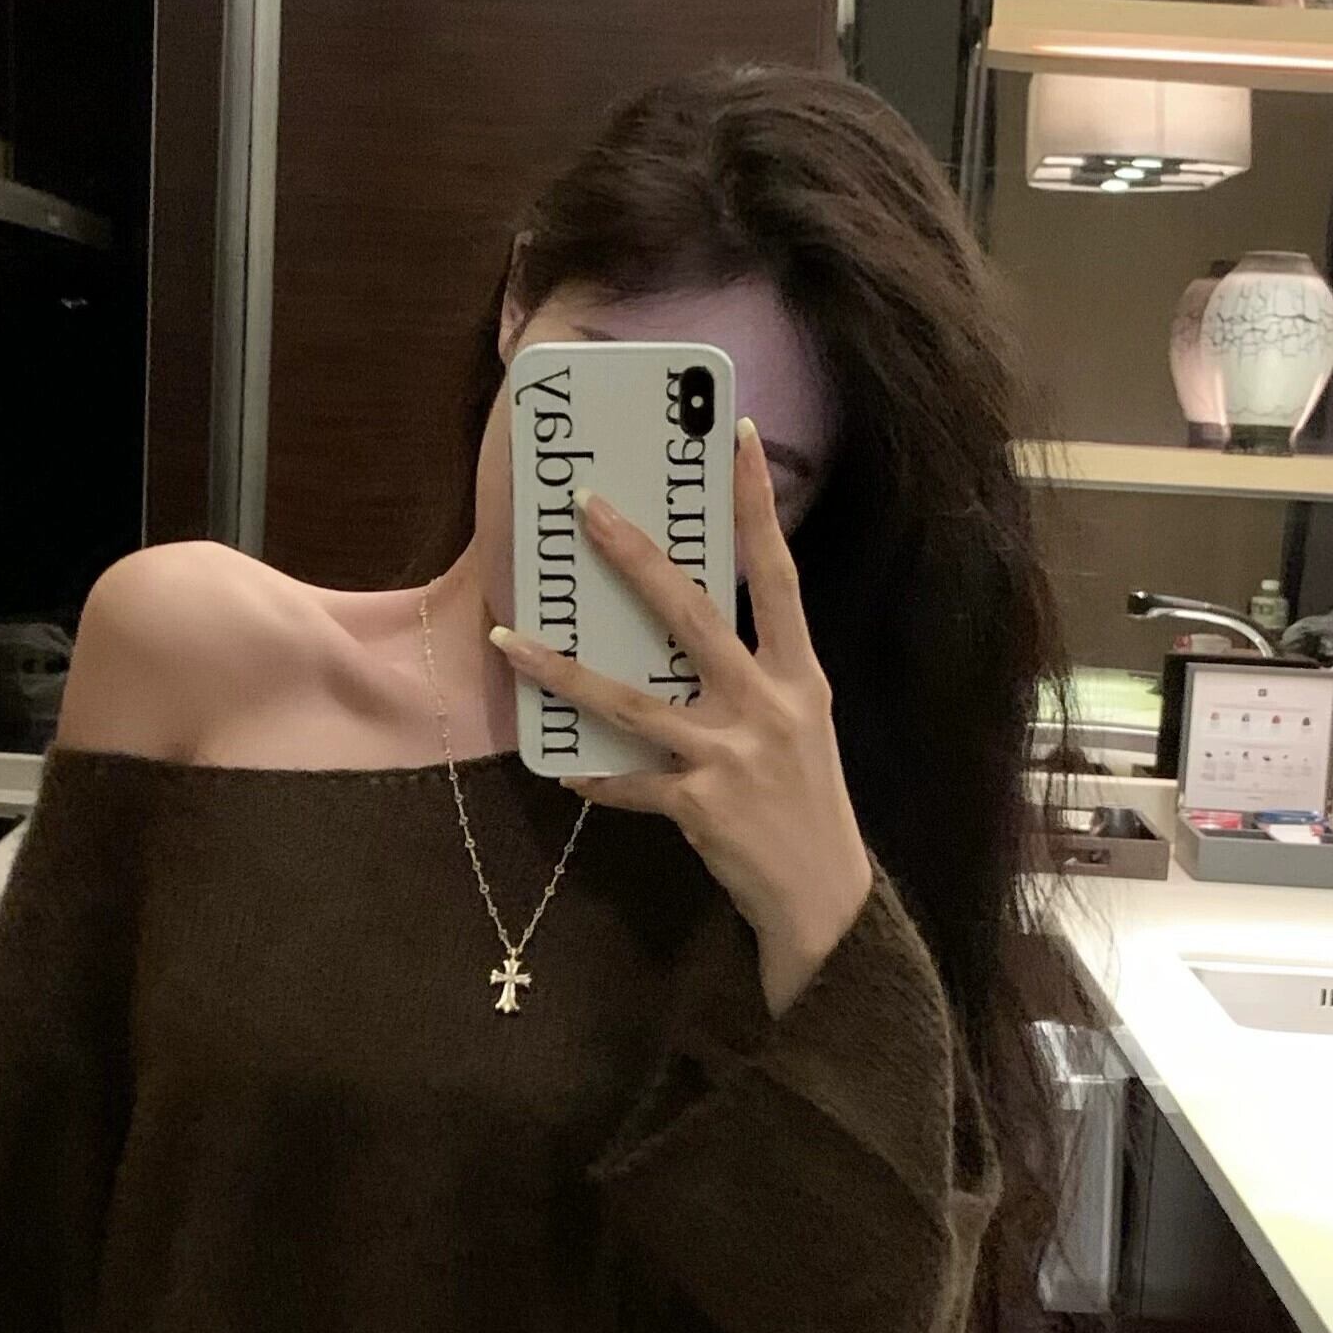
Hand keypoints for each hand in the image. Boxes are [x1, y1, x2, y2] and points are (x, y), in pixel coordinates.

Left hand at [489, 420, 872, 1013]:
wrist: (825, 897)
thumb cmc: (806, 801)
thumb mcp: (799, 724)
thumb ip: (752, 676)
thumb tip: (676, 631)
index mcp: (799, 674)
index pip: (778, 573)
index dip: (756, 504)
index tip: (731, 435)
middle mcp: (767, 704)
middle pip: (692, 614)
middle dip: (635, 557)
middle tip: (585, 507)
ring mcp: (732, 755)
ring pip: (630, 702)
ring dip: (561, 670)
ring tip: (507, 639)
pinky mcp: (700, 806)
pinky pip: (627, 785)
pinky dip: (593, 778)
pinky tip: (559, 768)